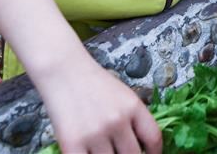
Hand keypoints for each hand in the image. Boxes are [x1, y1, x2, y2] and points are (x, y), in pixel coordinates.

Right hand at [34, 55, 161, 153]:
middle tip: (122, 152)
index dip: (154, 153)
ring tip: (104, 150)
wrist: (62, 70)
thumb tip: (141, 145)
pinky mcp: (73, 143)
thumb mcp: (122, 94)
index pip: (153, 138)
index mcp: (133, 106)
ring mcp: (95, 133)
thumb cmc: (92, 82)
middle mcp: (117, 120)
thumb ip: (133, 118)